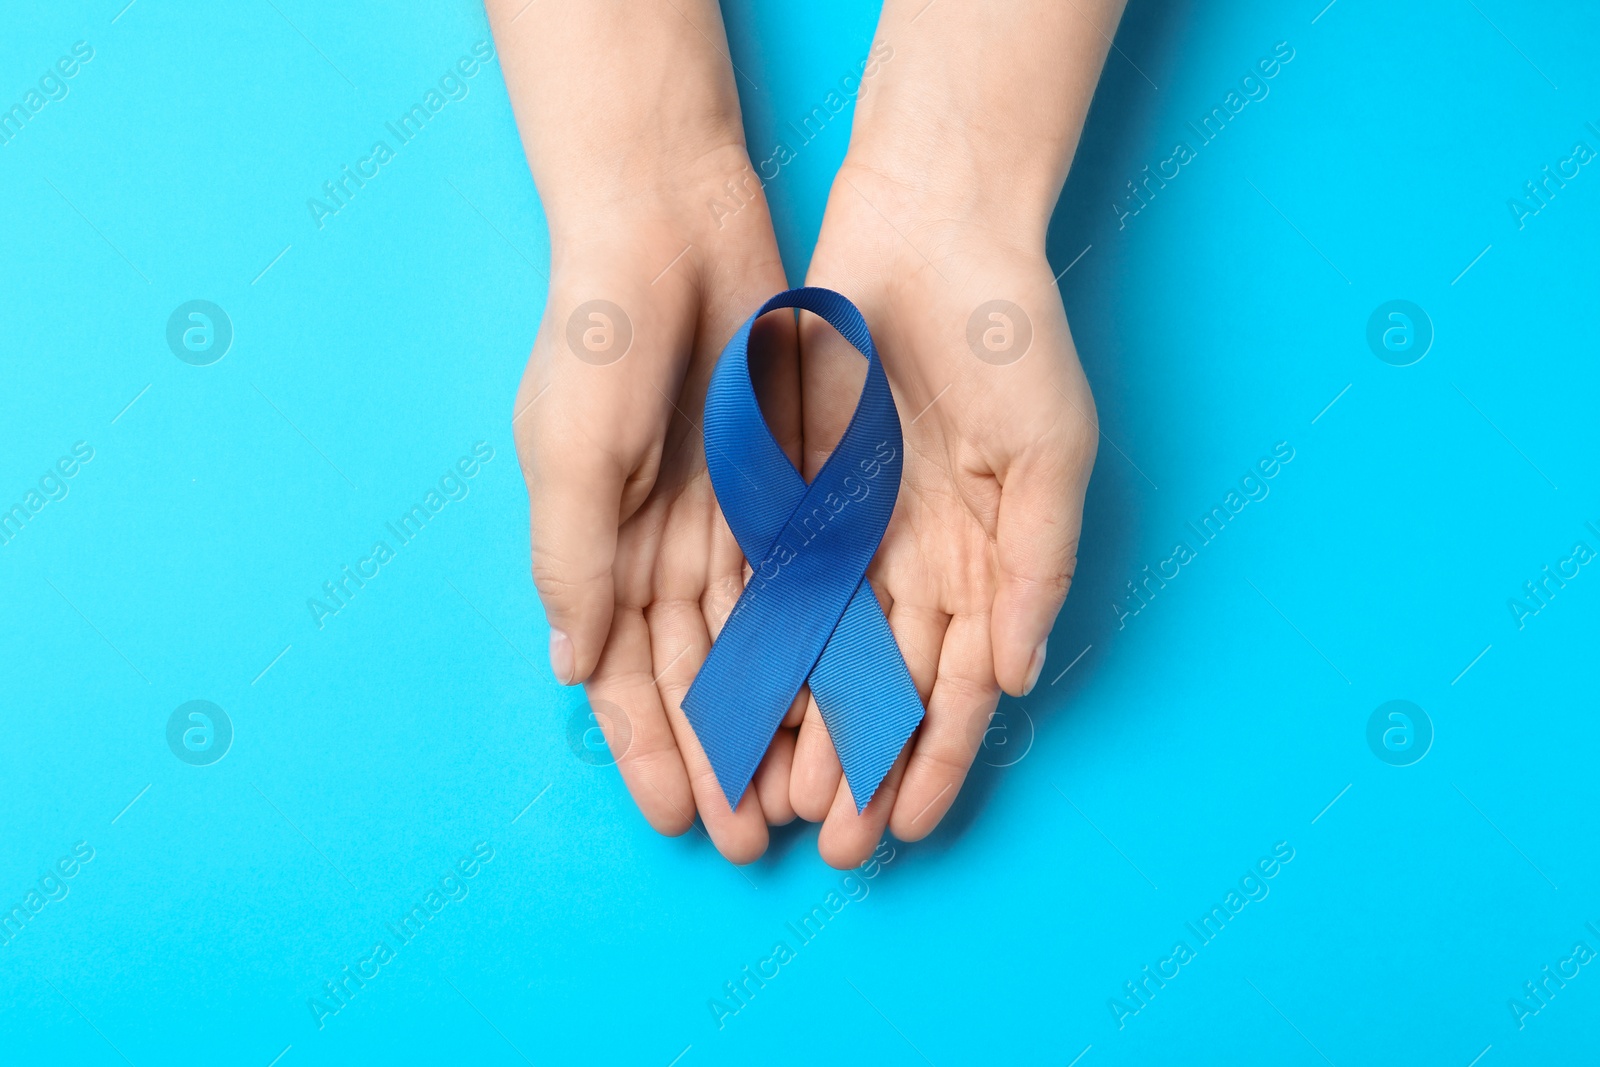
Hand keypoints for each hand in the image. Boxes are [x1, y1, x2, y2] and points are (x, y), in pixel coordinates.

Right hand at [513, 144, 803, 862]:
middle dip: (719, 759)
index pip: (623, 676)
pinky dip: (815, 641)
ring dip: (774, 716)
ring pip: (753, 644)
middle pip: (695, 677)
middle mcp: (659, 548)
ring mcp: (722, 520)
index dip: (650, 751)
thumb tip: (574, 668)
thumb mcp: (569, 452)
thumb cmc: (598, 339)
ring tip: (802, 789)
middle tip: (749, 839)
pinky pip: (804, 579)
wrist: (668, 229)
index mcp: (596, 550)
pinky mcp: (780, 485)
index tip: (682, 822)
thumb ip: (573, 561)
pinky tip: (838, 696)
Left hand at [788, 161, 1097, 866]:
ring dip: (802, 728)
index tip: (902, 830)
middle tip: (827, 845)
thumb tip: (1018, 680)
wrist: (931, 230)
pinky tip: (737, 704)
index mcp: (988, 561)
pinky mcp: (798, 492)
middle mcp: (920, 561)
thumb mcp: (1048, 454)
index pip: (959, 687)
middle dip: (859, 768)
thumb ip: (1035, 569)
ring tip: (773, 797)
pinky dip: (759, 646)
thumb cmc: (1011, 338)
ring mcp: (857, 530)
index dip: (935, 762)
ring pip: (822, 653)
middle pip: (885, 688)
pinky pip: (773, 583)